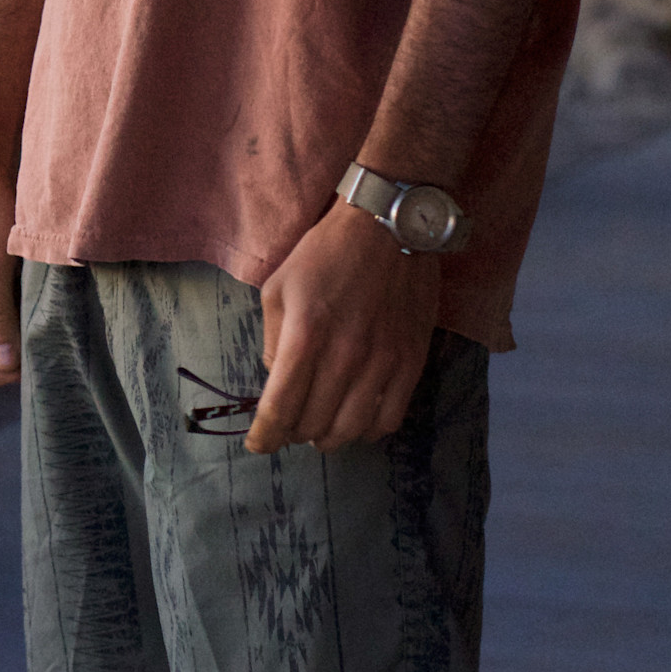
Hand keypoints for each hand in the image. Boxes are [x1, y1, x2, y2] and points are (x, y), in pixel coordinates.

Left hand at [244, 204, 436, 451]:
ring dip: (329, 436)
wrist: (387, 226)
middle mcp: (345, 355)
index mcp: (306, 335)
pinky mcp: (412, 361)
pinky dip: (368, 429)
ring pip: (351, 429)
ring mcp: (383, 361)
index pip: (280, 407)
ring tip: (320, 428)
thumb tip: (277, 380)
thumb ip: (274, 340)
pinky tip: (356, 419)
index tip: (258, 445)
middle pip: (314, 424)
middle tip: (290, 426)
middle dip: (294, 433)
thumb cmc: (324, 254)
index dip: (265, 436)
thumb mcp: (278, 288)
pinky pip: (390, 418)